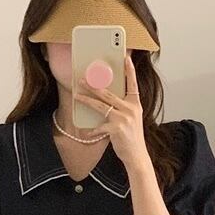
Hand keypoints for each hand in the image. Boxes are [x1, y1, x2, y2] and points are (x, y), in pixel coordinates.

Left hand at [74, 53, 149, 170]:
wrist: (137, 155)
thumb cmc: (132, 138)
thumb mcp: (131, 120)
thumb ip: (122, 109)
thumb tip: (106, 100)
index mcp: (135, 104)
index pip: (133, 84)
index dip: (129, 71)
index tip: (126, 58)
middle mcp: (130, 109)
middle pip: (108, 93)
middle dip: (94, 85)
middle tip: (82, 79)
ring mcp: (123, 118)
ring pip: (101, 105)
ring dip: (87, 100)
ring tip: (77, 95)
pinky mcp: (116, 128)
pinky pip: (99, 126)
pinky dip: (92, 130)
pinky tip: (86, 133)